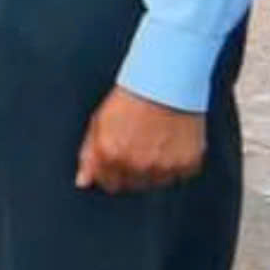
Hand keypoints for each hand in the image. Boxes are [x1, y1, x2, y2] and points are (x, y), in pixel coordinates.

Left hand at [75, 87, 204, 192]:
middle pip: (132, 185)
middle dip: (131, 172)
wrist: (166, 84)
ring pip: (155, 182)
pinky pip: (179, 175)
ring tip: (154, 142)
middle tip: (137, 148)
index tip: (116, 163)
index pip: (108, 183)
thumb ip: (89, 154)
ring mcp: (163, 167)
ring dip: (153, 169)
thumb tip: (83, 181)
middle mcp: (136, 165)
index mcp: (111, 155)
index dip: (111, 173)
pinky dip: (175, 164)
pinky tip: (171, 143)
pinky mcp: (187, 164)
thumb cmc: (131, 98)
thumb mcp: (99, 122)